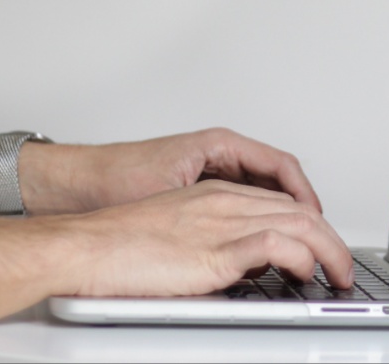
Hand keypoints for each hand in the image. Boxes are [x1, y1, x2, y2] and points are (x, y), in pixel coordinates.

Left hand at [20, 128, 322, 215]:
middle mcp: (218, 154)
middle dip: (300, 207)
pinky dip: (257, 220)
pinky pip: (241, 202)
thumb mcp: (175, 194)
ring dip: (280, 215)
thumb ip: (218, 209)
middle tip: (316, 236)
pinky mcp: (198, 189)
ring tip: (295, 242)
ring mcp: (209, 171)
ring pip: (261, 192)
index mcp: (219, 145)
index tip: (317, 218)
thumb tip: (256, 228)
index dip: (305, 194)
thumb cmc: (113, 179)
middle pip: (278, 178)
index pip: (281, 165)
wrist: (71, 185)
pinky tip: (259, 242)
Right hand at [58, 179, 354, 294]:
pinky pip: (277, 246)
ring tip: (339, 275)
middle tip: (343, 266)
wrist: (84, 246)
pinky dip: (302, 258)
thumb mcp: (177, 236)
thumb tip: (244, 269)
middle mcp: (224, 201)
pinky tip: (307, 273)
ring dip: (329, 251)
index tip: (324, 246)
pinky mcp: (215, 249)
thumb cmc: (116, 245)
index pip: (281, 201)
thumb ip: (214, 244)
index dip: (311, 224)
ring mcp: (222, 222)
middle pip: (300, 210)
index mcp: (214, 194)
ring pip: (300, 223)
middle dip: (332, 238)